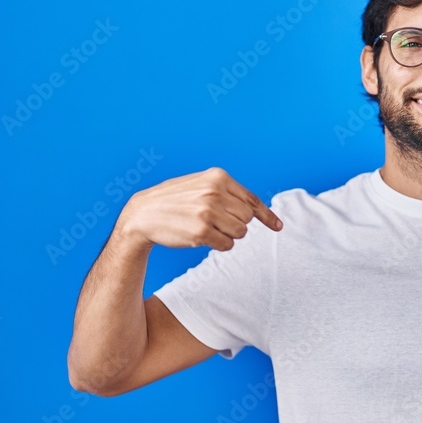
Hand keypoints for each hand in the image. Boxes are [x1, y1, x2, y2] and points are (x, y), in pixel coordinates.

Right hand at [115, 167, 282, 250]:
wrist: (143, 214)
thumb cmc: (174, 201)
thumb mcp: (200, 186)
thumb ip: (226, 192)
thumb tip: (254, 210)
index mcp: (217, 177)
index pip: (251, 199)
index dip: (267, 215)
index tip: (278, 226)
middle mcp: (215, 192)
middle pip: (247, 218)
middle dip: (235, 224)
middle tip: (215, 223)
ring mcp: (209, 212)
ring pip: (240, 232)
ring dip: (227, 235)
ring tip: (206, 228)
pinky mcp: (202, 231)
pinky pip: (227, 245)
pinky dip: (219, 245)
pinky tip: (201, 237)